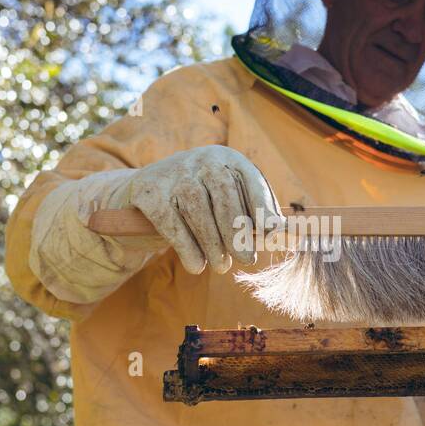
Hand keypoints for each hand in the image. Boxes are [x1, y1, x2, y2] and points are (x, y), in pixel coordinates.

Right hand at [122, 145, 283, 274]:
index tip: (272, 231)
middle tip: (247, 259)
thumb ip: (253, 214)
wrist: (144, 192)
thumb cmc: (200, 202)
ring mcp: (173, 173)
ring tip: (221, 266)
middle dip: (237, 230)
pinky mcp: (149, 192)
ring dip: (212, 243)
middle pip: (223, 193)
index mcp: (227, 159)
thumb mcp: (226, 200)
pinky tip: (196, 266)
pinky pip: (171, 221)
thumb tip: (281, 234)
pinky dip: (186, 247)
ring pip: (197, 208)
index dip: (262, 206)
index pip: (250, 180)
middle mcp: (201, 160)